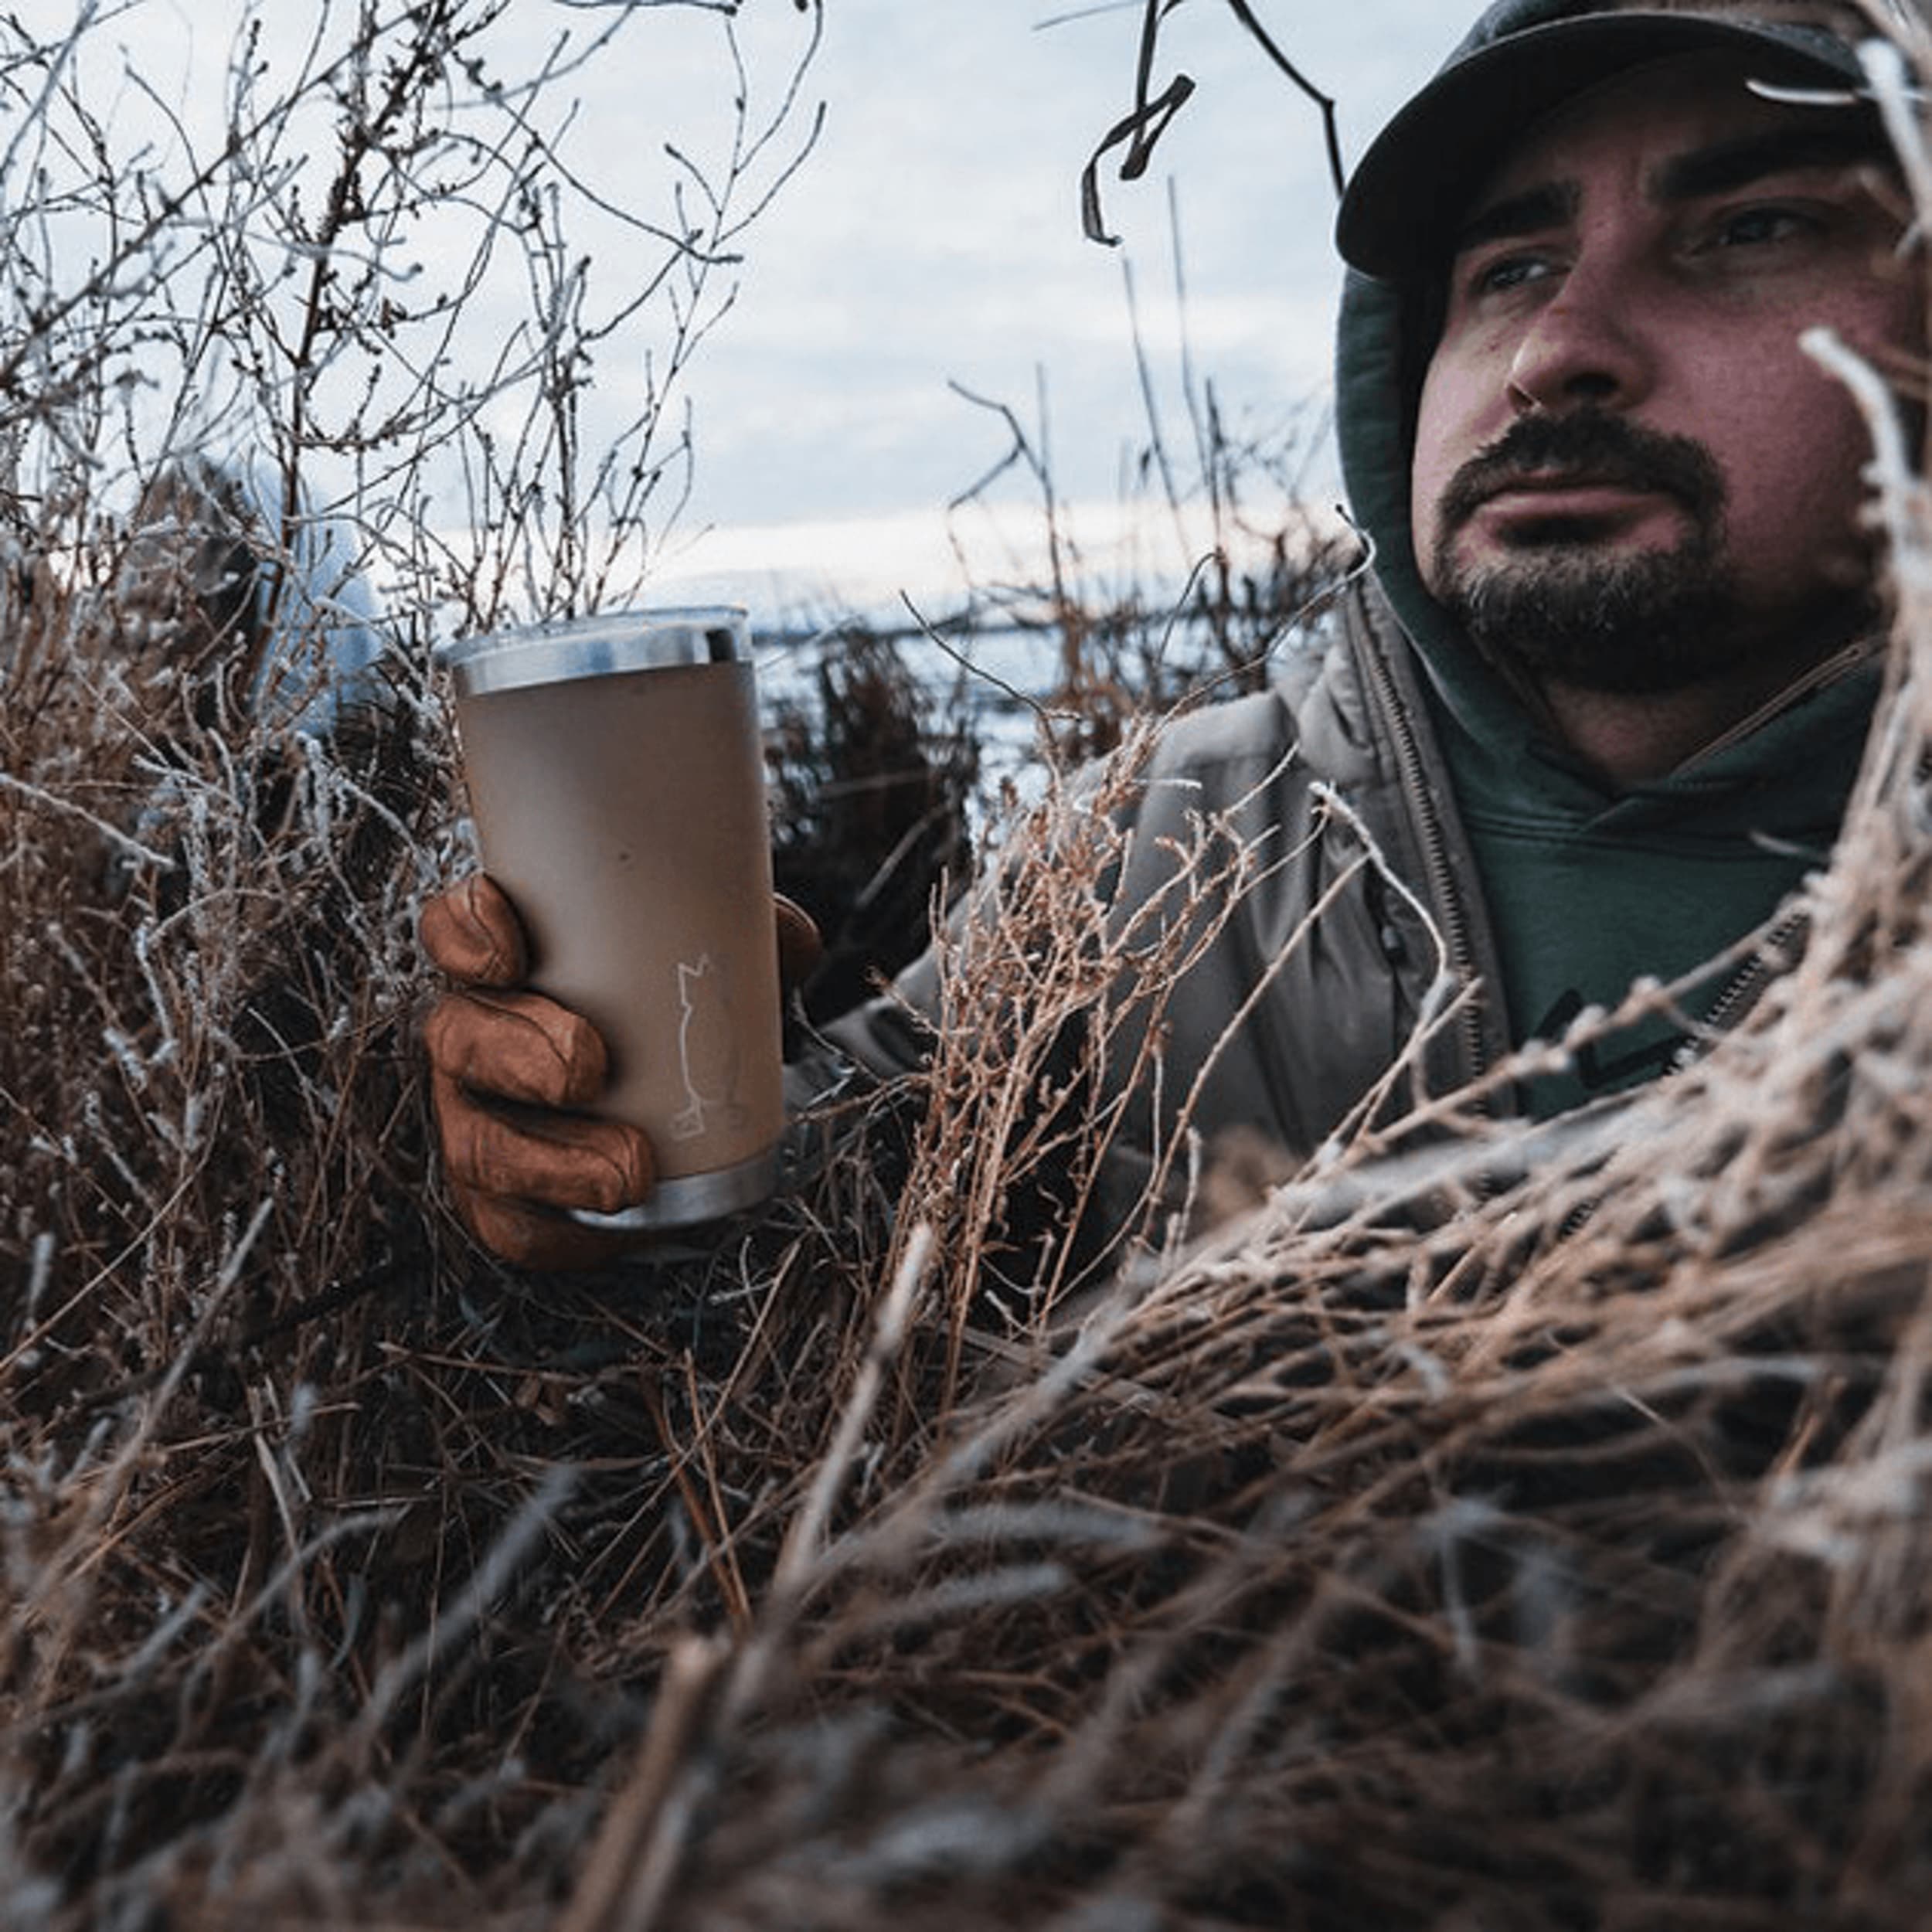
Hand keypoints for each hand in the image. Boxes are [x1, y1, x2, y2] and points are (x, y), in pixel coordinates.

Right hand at [421, 874, 820, 1269]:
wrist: (691, 1101)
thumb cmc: (678, 1005)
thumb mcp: (715, 955)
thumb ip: (750, 932)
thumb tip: (791, 943)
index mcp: (514, 962)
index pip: (456, 931)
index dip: (467, 935)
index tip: (512, 950)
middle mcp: (478, 1036)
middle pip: (459, 1038)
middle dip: (516, 1053)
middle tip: (588, 1067)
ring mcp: (481, 1119)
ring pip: (478, 1140)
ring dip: (548, 1161)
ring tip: (629, 1171)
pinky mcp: (505, 1197)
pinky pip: (508, 1224)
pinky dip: (555, 1231)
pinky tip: (604, 1233)